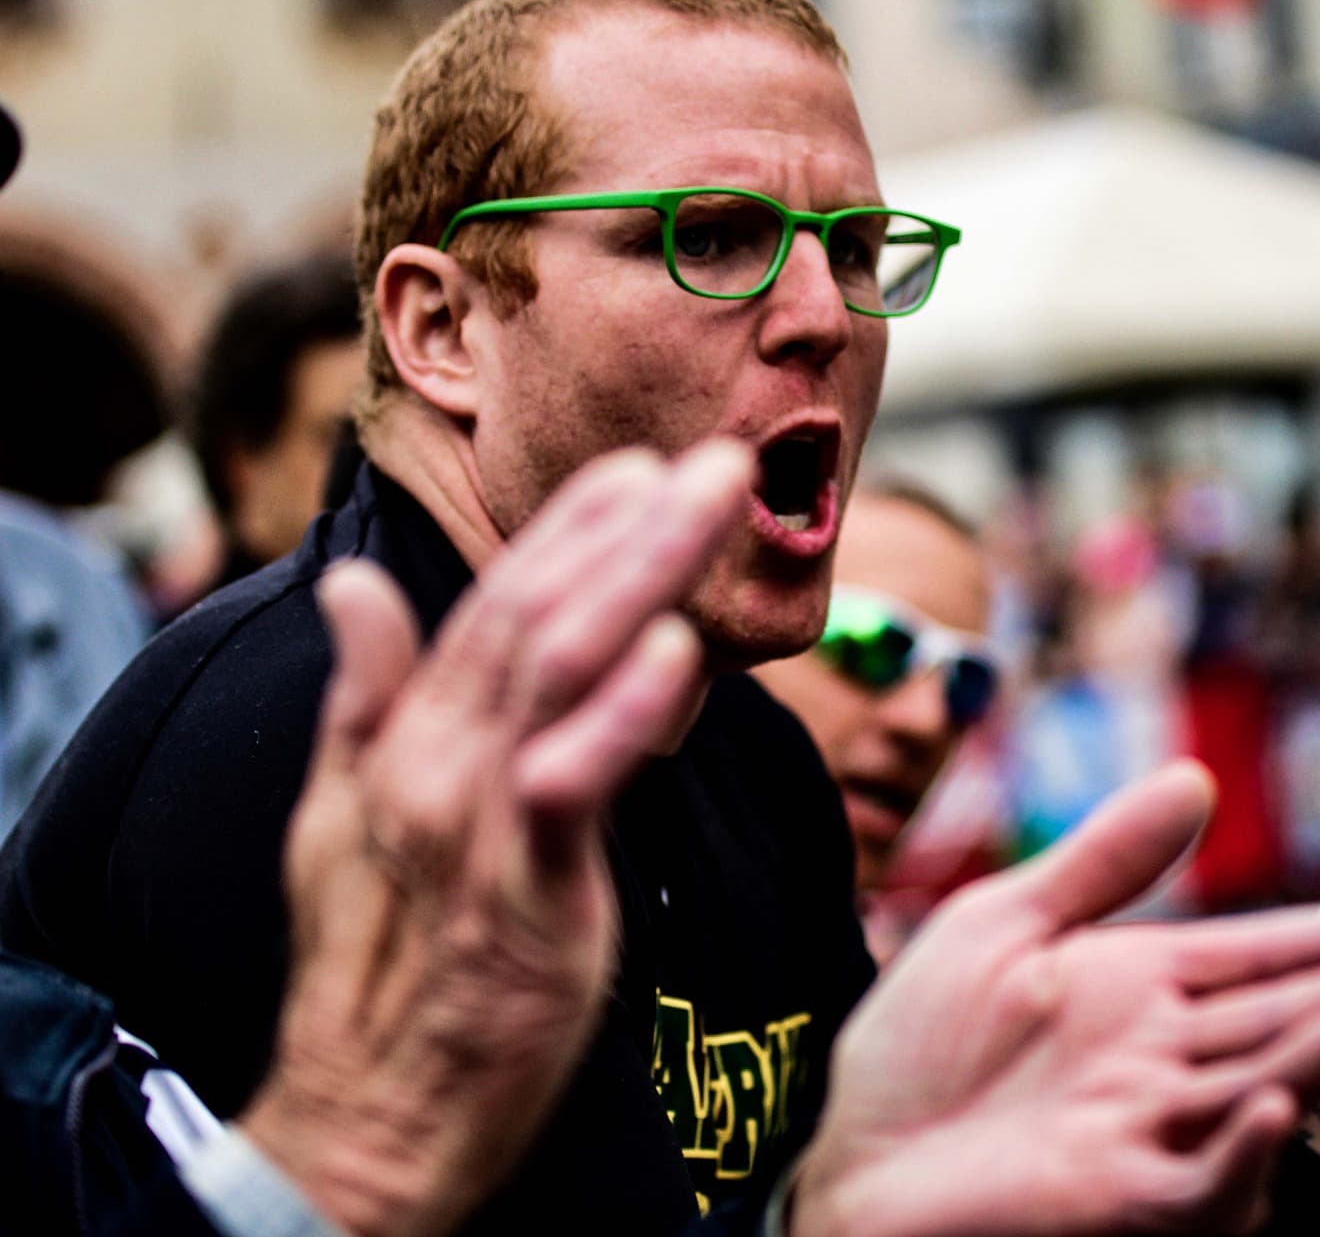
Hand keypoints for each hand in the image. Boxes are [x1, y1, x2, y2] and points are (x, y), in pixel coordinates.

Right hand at [238, 442, 753, 1236]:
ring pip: (558, 667)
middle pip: (541, 613)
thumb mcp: (348, 817)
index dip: (575, 529)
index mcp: (415, 737)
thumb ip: (368, 698)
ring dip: (640, 574)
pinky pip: (572, 784)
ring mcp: (476, 819)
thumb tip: (355, 591)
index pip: (501, 604)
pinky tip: (676, 648)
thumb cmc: (378, 964)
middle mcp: (440, 758)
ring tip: (709, 502)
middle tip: (719, 457)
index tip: (644, 466)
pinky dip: (620, 712)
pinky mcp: (520, 892)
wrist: (370, 1114)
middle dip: (633, 527)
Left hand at [792, 763, 1319, 1236]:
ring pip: (1260, 1090)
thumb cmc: (919, 1047)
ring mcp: (1146, 1132)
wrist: (848, 1159)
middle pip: (1280, 1018)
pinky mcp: (1118, 1200)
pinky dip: (1239, 1151)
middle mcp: (1164, 1061)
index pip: (1261, 956)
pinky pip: (1199, 1184)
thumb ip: (1103, 859)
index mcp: (1145, 990)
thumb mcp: (1006, 923)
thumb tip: (1199, 777)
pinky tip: (1271, 1106)